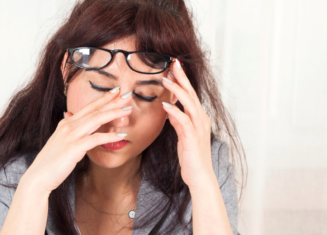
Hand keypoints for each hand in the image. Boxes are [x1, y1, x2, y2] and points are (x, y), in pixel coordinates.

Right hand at [24, 88, 132, 193]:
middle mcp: (68, 125)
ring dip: (114, 113)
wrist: (38, 177)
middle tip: (127, 94)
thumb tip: (70, 115)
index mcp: (66, 122)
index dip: (103, 98)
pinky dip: (110, 136)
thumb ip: (68, 129)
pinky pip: (95, 139)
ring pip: (96, 119)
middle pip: (94, 109)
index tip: (116, 91)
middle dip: (112, 101)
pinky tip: (122, 136)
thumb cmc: (52, 161)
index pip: (88, 107)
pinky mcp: (74, 147)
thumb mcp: (61, 141)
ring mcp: (70, 135)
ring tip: (128, 110)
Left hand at [162, 58, 212, 188]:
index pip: (190, 95)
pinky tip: (165, 105)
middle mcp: (201, 120)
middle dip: (182, 77)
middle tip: (173, 63)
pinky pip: (184, 120)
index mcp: (199, 118)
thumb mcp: (183, 135)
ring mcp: (198, 128)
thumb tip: (171, 110)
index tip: (174, 68)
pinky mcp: (193, 137)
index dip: (183, 80)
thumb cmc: (191, 157)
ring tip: (166, 79)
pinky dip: (175, 111)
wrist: (200, 176)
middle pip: (192, 94)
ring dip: (177, 90)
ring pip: (189, 103)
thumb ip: (179, 122)